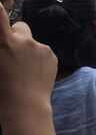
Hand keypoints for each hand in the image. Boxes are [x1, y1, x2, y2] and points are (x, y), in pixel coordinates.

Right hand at [0, 2, 57, 121]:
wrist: (25, 107)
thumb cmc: (0, 90)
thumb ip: (2, 48)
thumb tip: (6, 44)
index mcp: (3, 43)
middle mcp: (23, 40)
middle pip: (19, 27)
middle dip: (15, 35)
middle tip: (10, 53)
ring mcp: (40, 47)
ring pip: (31, 41)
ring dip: (27, 49)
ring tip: (22, 70)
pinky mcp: (52, 55)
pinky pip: (42, 51)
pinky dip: (38, 58)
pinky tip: (33, 74)